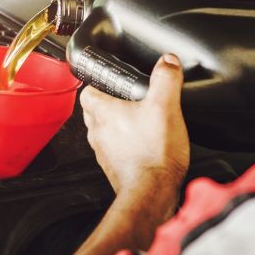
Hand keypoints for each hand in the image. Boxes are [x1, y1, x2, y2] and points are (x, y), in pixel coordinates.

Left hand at [80, 54, 189, 196]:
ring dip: (116, 125)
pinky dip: (125, 145)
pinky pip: (114, 150)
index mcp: (103, 112)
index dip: (97, 84)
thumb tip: (168, 61)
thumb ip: (166, 79)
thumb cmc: (153, 154)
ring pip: (103, 131)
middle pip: (94, 111)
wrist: (152, 193)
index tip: (110, 81)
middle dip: (108, 104)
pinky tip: (143, 145)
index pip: (87, 91)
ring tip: (137, 121)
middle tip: (127, 99)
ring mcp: (104, 152)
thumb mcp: (165, 107)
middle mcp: (98, 132)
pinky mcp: (115, 167)